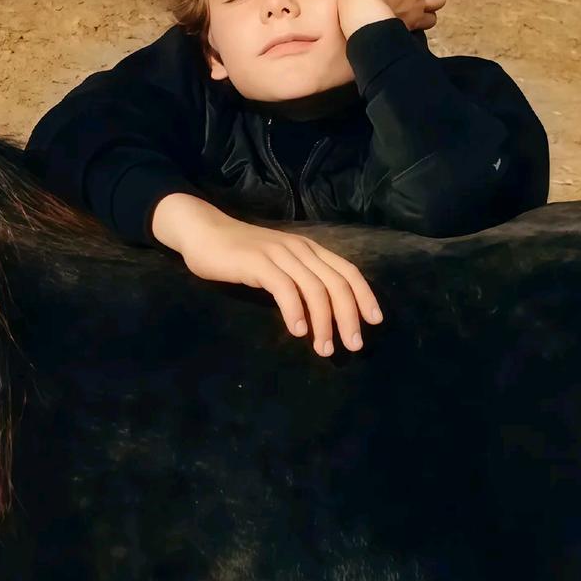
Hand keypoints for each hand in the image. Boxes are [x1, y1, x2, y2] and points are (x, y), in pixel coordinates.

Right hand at [152, 194, 381, 356]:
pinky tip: (298, 331)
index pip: (347, 271)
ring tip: (324, 348)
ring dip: (324, 321)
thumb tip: (323, 313)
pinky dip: (295, 311)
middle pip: (336, 283)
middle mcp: (300, 249)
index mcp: (309, 249)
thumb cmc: (241, 253)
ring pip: (314, 288)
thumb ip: (300, 281)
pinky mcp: (257, 263)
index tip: (375, 321)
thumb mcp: (279, 264)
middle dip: (349, 316)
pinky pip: (284, 288)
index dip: (364, 295)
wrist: (204, 232)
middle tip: (353, 345)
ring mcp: (279, 254)